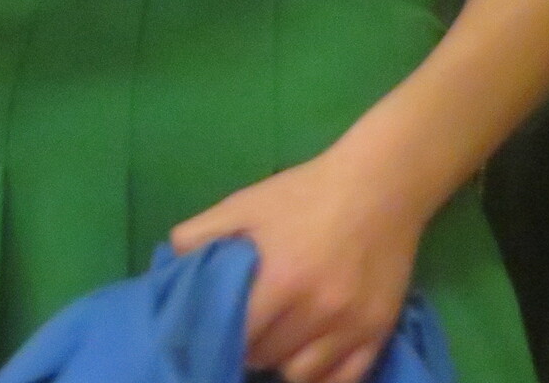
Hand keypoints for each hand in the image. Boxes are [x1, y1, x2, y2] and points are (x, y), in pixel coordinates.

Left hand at [167, 147, 430, 382]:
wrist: (378, 186)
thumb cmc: (303, 194)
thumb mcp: (244, 203)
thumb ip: (201, 235)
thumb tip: (169, 267)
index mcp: (280, 279)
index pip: (237, 334)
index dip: (219, 334)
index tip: (212, 328)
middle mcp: (317, 312)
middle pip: (266, 357)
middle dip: (247, 347)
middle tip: (243, 331)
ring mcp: (352, 327)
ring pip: (301, 375)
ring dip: (281, 363)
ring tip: (275, 342)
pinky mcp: (379, 333)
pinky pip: (344, 381)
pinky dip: (321, 377)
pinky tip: (307, 359)